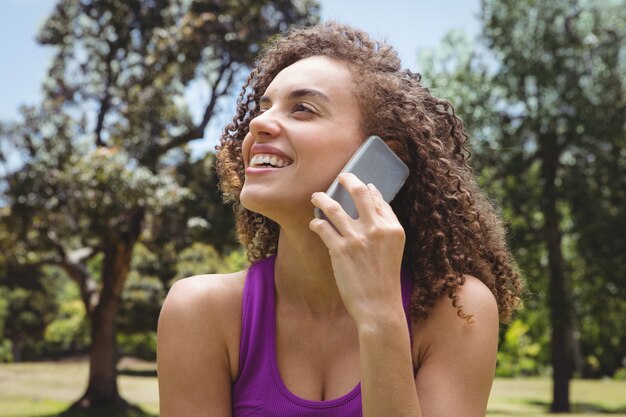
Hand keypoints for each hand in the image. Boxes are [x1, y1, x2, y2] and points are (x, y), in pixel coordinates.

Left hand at [309, 173, 405, 326]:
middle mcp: (376, 229)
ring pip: (333, 207)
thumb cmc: (385, 279)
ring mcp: (357, 238)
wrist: (379, 306)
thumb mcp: (394, 250)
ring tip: (316, 195)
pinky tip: (315, 222)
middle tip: (339, 177)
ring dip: (322, 198)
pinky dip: (316, 222)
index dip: (368, 189)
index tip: (359, 184)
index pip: (379, 200)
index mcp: (393, 228)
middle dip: (347, 180)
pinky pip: (322, 227)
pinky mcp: (340, 250)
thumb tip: (373, 202)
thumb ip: (385, 227)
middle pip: (359, 192)